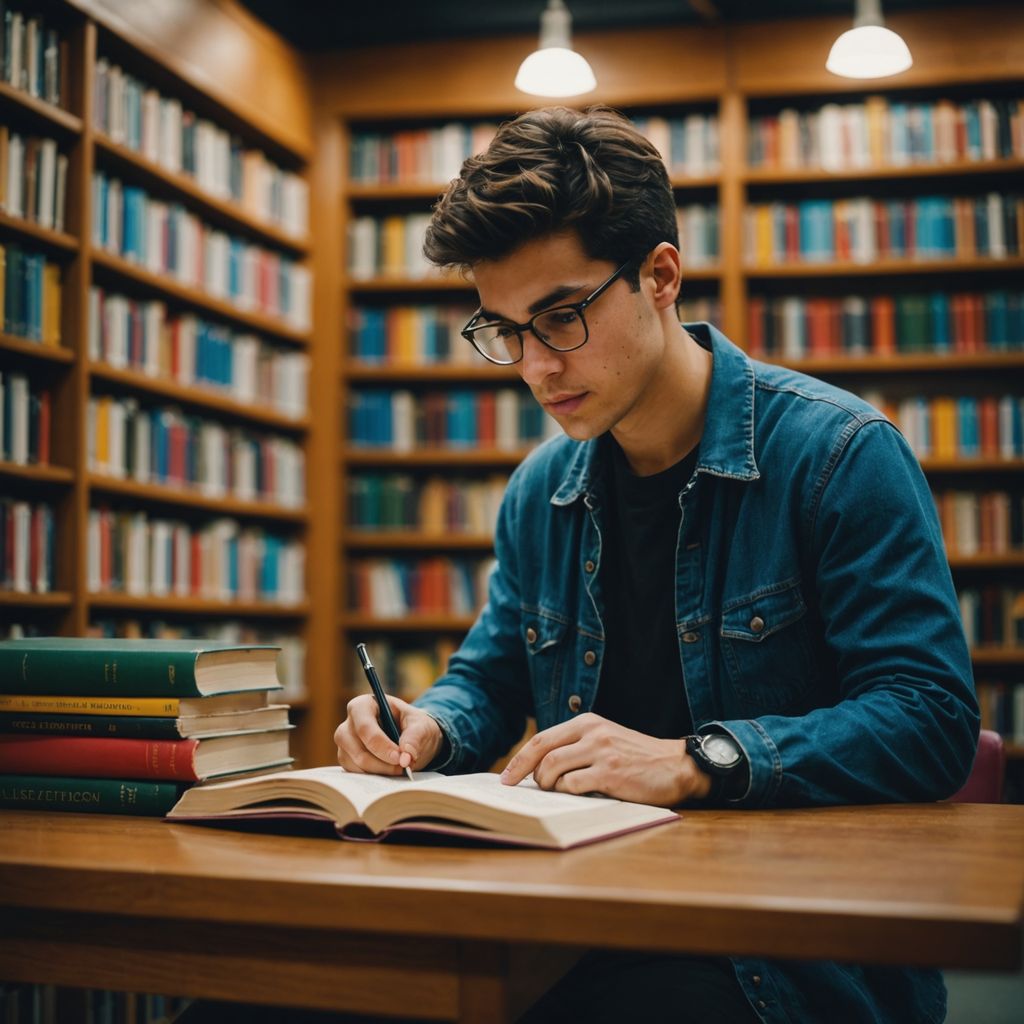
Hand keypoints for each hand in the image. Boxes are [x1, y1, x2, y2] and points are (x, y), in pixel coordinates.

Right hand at [334, 694, 442, 775]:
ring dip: (379, 770)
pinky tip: (389, 772)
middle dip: (381, 761)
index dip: (380, 744)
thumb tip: (406, 757)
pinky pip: (354, 773)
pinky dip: (373, 776)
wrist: (412, 738)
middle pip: (356, 747)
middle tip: (402, 767)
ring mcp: (345, 743)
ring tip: (399, 769)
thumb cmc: (413, 725)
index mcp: (364, 705)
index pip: (364, 726)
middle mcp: (349, 723)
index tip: (398, 757)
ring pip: (355, 762)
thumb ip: (415, 737)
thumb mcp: (421, 725)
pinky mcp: (347, 759)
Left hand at [500, 713, 711, 806]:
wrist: (676, 765)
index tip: (506, 776)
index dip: (520, 758)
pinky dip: (568, 793)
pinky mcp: (611, 773)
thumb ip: (577, 748)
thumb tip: (539, 770)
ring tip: (553, 793)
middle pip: (541, 750)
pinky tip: (575, 797)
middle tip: (514, 788)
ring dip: (546, 784)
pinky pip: (574, 785)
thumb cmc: (637, 758)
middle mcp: (592, 732)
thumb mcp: (605, 740)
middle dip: (522, 772)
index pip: (542, 738)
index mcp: (587, 722)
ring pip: (553, 768)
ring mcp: (601, 752)